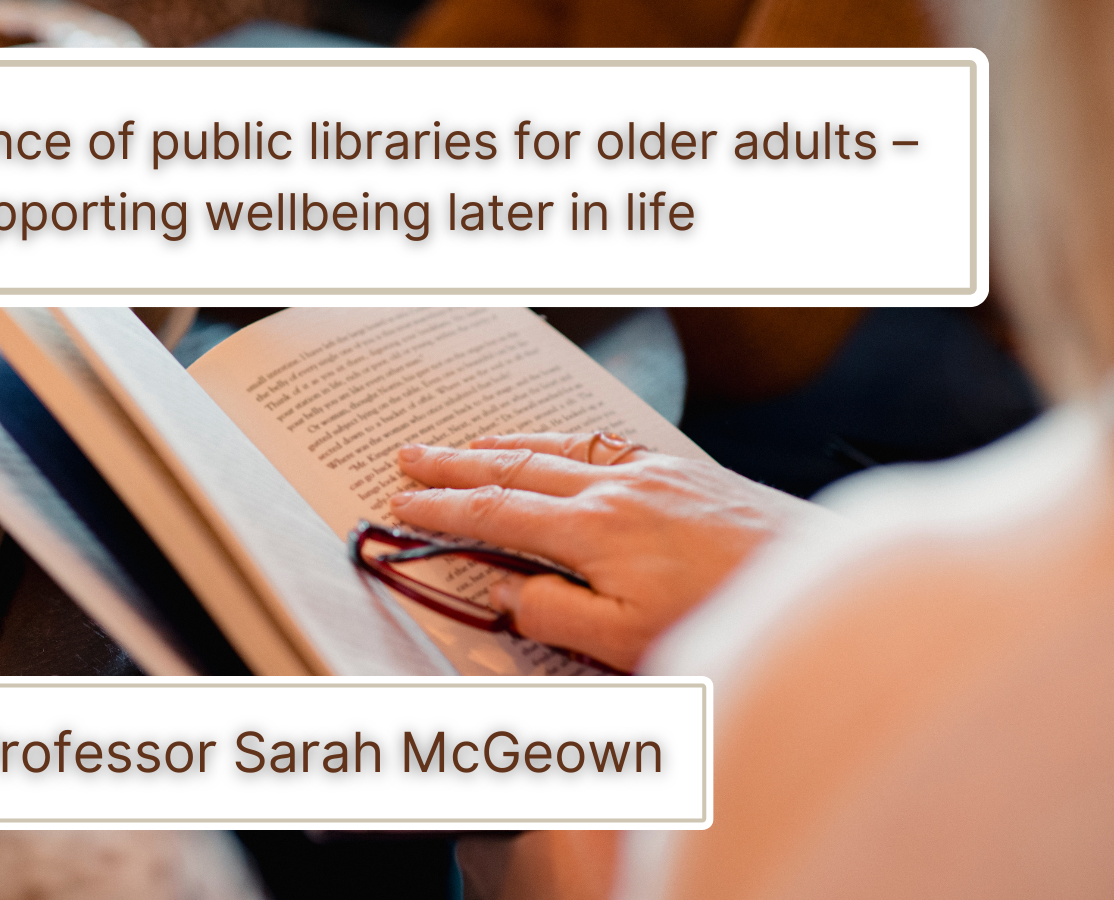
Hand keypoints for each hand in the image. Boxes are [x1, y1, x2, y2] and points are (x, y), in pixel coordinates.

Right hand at [388, 433, 826, 670]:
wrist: (818, 577)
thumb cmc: (726, 616)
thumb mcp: (629, 642)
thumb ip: (555, 615)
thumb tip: (505, 592)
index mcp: (593, 529)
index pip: (496, 514)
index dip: (443, 509)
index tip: (404, 505)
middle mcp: (616, 487)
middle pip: (516, 469)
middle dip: (456, 464)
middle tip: (409, 456)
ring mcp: (652, 471)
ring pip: (557, 448)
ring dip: (502, 445)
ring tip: (463, 444)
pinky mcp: (684, 470)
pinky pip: (601, 442)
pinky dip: (560, 440)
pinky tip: (554, 445)